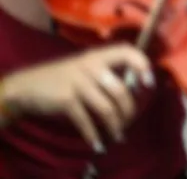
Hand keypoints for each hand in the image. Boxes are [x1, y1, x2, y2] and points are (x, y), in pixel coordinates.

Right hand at [1, 45, 154, 152]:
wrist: (27, 86)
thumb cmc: (63, 77)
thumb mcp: (86, 67)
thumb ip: (108, 73)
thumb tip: (135, 88)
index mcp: (97, 56)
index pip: (126, 51)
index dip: (141, 65)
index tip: (149, 84)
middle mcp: (90, 66)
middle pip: (120, 90)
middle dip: (128, 110)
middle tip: (129, 122)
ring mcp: (77, 83)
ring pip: (106, 108)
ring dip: (115, 126)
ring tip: (118, 136)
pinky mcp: (66, 100)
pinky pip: (85, 120)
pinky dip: (93, 135)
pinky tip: (98, 144)